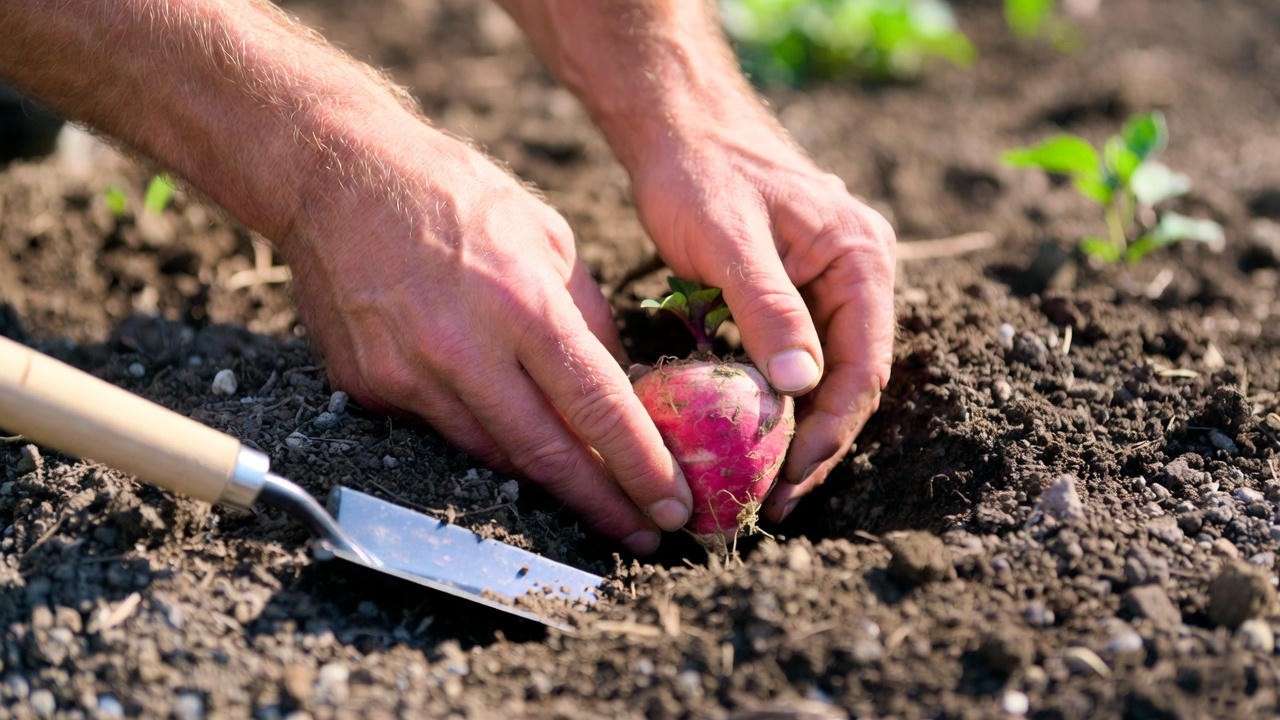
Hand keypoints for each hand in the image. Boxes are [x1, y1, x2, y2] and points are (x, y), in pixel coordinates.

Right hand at [279, 116, 689, 553]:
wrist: (336, 174)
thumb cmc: (453, 192)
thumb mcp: (545, 233)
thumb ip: (586, 313)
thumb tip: (619, 380)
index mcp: (521, 301)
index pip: (595, 404)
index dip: (639, 464)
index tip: (672, 504)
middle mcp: (463, 348)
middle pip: (545, 453)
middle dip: (603, 504)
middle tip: (646, 538)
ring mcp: (407, 373)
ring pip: (491, 454)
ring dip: (547, 487)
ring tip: (595, 504)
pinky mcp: (367, 386)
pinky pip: (439, 430)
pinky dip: (483, 440)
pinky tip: (511, 444)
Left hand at [627, 110, 895, 522]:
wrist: (678, 128)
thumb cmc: (699, 174)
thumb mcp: (730, 240)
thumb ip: (768, 308)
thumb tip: (804, 386)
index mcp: (861, 258)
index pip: (864, 365)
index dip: (832, 429)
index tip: (792, 477)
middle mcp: (860, 273)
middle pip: (854, 377)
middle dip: (819, 441)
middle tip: (777, 498)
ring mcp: (833, 282)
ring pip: (830, 372)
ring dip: (802, 427)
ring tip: (768, 482)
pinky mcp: (799, 290)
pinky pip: (802, 355)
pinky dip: (783, 397)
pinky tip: (758, 433)